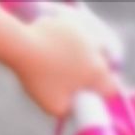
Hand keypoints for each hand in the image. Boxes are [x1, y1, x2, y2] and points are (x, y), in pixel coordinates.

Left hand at [14, 3, 122, 118]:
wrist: (23, 47)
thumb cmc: (39, 78)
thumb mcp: (54, 107)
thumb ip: (71, 111)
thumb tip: (75, 107)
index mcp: (97, 73)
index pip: (111, 88)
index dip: (101, 94)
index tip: (87, 94)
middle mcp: (97, 53)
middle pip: (100, 68)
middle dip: (88, 74)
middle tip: (66, 78)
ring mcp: (85, 36)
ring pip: (89, 50)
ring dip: (79, 55)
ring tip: (57, 61)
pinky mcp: (71, 23)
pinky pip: (74, 35)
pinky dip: (66, 41)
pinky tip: (51, 46)